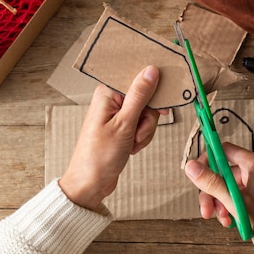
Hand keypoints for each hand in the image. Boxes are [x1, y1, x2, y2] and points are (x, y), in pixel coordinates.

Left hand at [59, 66, 166, 211]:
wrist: (91, 183)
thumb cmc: (99, 155)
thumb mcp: (124, 123)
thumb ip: (139, 95)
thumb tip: (150, 71)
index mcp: (107, 92)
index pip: (138, 78)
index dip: (152, 91)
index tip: (161, 105)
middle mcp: (111, 100)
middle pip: (146, 98)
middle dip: (148, 118)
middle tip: (138, 131)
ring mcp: (117, 114)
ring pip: (147, 114)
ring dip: (145, 130)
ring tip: (132, 143)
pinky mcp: (122, 126)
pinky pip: (142, 125)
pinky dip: (142, 137)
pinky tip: (131, 147)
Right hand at [185, 143, 253, 253]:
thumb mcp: (235, 203)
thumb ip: (212, 183)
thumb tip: (191, 166)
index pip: (225, 150)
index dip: (208, 160)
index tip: (196, 176)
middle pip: (225, 172)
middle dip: (213, 191)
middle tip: (206, 211)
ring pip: (230, 186)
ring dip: (220, 202)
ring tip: (222, 220)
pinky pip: (239, 194)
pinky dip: (231, 206)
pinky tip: (230, 221)